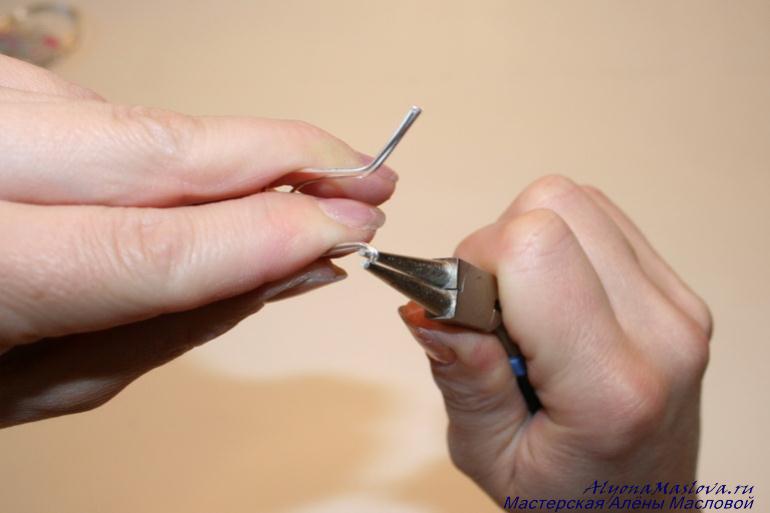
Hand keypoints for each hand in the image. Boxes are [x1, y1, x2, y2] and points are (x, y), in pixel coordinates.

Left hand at [0, 55, 396, 427]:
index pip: (148, 247)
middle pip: (154, 147)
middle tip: (369, 178)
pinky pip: (107, 114)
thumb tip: (285, 269)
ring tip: (300, 188)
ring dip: (232, 156)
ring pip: (139, 121)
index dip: (266, 236)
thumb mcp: (41, 386)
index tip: (350, 229)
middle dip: (283, 158)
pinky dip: (168, 149)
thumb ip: (166, 328)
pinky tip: (193, 180)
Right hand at [399, 176, 711, 507]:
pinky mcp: (680, 291)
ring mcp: (679, 305)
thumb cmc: (568, 498)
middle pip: (554, 205)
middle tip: (493, 311)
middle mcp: (660, 332)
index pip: (533, 248)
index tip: (464, 313)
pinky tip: (557, 297)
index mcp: (611, 386)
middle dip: (499, 245)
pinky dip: (563, 243)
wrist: (644, 510)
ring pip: (577, 200)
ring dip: (531, 241)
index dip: (475, 262)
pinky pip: (603, 219)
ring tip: (526, 308)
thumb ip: (461, 378)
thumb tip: (426, 306)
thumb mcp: (490, 458)